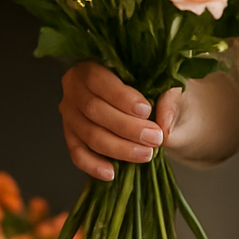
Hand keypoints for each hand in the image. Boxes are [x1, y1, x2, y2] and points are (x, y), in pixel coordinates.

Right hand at [58, 62, 182, 181]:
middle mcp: (74, 88)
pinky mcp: (71, 135)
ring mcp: (69, 113)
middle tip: (154, 138)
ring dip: (118, 148)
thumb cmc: (152, 86)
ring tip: (146, 154)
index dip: (121, 97)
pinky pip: (78, 154)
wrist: (145, 101)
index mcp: (92, 65)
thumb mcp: (165, 84)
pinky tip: (113, 173)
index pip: (100, 80)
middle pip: (94, 110)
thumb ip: (168, 99)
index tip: (146, 111)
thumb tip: (165, 124)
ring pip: (88, 134)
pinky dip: (94, 165)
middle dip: (126, 127)